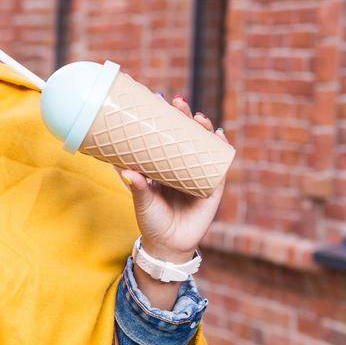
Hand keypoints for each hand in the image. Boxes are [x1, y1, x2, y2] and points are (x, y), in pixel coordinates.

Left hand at [118, 96, 228, 260]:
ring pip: (203, 145)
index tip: (156, 99)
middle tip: (177, 102)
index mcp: (163, 165)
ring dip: (203, 128)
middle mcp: (181, 166)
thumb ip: (136, 187)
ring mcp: (198, 173)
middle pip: (185, 135)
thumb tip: (125, 170)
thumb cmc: (152, 221)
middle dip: (183, 117)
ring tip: (198, 117)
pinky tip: (218, 135)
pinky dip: (220, 148)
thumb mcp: (142, 201)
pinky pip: (219, 163)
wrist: (170, 246)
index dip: (163, 119)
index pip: (163, 136)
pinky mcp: (212, 185)